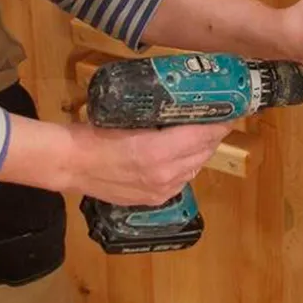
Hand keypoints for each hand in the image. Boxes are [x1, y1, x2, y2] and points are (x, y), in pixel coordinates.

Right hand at [66, 120, 234, 205]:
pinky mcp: (153, 200)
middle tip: (218, 119)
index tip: (231, 110)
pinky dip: (188, 166)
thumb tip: (183, 103)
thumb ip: (159, 116)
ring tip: (204, 135)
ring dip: (203, 151)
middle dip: (214, 135)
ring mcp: (160, 190)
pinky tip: (185, 155)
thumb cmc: (96, 132)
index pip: (203, 135)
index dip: (220, 123)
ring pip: (195, 168)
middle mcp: (165, 174)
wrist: (71, 164)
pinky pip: (182, 181)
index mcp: (158, 151)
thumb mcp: (129, 115)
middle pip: (204, 152)